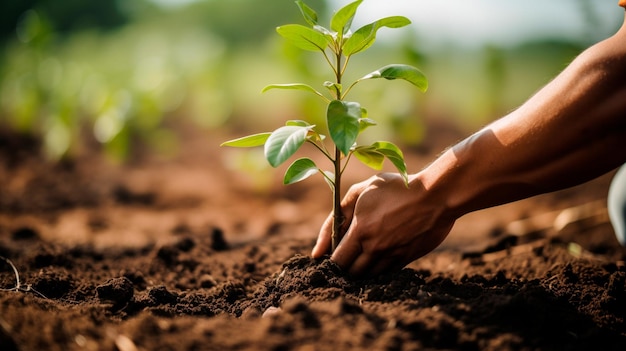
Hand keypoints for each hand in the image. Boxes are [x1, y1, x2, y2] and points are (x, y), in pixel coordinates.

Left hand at [312, 172, 454, 276]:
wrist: (436, 195)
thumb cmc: (396, 188)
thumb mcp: (361, 191)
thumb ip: (336, 217)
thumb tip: (318, 250)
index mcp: (361, 231)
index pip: (337, 261)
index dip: (330, 261)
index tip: (331, 254)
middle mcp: (375, 248)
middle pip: (351, 273)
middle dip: (344, 267)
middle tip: (345, 254)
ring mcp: (392, 256)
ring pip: (368, 276)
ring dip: (361, 269)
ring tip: (362, 253)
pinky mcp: (406, 259)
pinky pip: (385, 274)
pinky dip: (378, 269)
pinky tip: (379, 255)